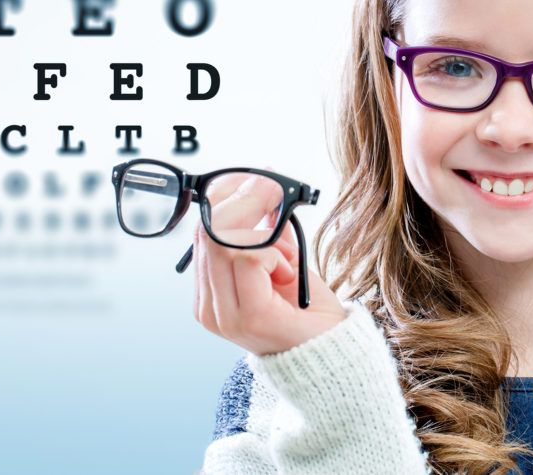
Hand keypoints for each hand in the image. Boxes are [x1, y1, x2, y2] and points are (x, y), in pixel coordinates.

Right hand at [192, 171, 346, 355]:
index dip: (227, 201)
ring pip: (227, 244)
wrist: (330, 353)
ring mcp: (224, 315)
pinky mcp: (248, 316)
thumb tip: (263, 183)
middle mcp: (209, 307)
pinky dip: (274, 256)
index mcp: (210, 294)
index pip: (202, 233)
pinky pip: (250, 259)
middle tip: (272, 192)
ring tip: (285, 262)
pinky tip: (286, 274)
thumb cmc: (307, 312)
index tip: (254, 179)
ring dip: (264, 241)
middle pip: (210, 233)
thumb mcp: (283, 261)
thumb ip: (269, 231)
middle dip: (245, 205)